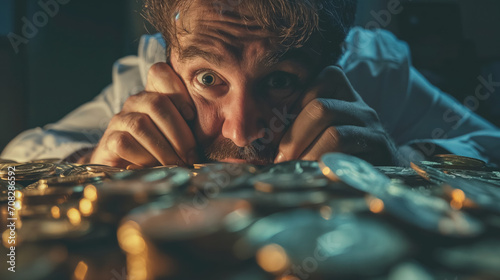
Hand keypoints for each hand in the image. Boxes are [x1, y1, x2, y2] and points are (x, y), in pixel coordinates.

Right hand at [90, 62, 199, 167]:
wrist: (135, 174)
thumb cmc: (169, 153)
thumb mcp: (187, 137)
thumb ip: (199, 127)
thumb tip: (223, 129)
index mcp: (157, 94)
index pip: (159, 72)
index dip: (177, 89)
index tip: (191, 115)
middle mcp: (136, 102)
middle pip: (157, 103)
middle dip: (178, 133)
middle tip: (190, 155)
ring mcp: (121, 119)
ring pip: (141, 125)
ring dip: (164, 149)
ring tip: (176, 165)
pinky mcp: (110, 140)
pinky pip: (125, 143)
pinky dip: (144, 158)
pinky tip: (154, 167)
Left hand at [275, 66, 397, 165]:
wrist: (378, 175)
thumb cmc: (336, 154)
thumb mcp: (314, 134)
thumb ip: (292, 129)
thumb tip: (250, 143)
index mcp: (339, 92)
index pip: (312, 86)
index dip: (291, 111)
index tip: (279, 137)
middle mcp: (358, 104)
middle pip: (319, 108)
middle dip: (294, 138)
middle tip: (281, 161)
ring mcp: (371, 125)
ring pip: (334, 132)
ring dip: (308, 155)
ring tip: (296, 170)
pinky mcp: (380, 147)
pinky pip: (349, 154)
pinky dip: (324, 164)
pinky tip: (315, 175)